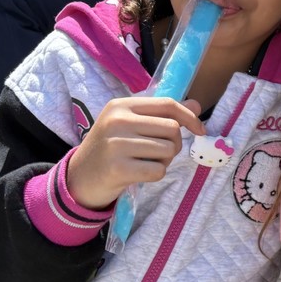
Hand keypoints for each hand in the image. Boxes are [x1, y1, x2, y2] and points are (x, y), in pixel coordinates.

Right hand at [67, 97, 204, 209]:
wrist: (80, 177)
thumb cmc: (111, 149)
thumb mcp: (131, 124)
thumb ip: (162, 114)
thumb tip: (196, 104)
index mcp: (121, 106)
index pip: (167, 104)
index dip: (190, 117)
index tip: (200, 130)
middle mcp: (118, 121)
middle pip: (172, 129)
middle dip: (174, 144)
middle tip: (157, 152)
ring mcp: (116, 144)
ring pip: (168, 150)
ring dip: (165, 160)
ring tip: (144, 161)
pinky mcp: (118, 168)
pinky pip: (158, 170)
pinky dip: (156, 174)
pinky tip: (139, 173)